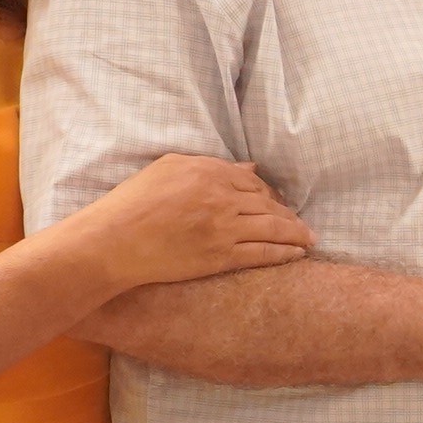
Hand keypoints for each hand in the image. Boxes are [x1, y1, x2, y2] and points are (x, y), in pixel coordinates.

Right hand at [72, 154, 314, 291]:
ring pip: (272, 228)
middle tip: (301, 223)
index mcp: (207, 171)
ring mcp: (223, 228)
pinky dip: (284, 253)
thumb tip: (249, 168)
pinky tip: (297, 254)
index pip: (251, 180)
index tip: (277, 201)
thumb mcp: (167, 170)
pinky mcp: (220, 256)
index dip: (269, 192)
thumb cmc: (130, 204)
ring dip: (296, 234)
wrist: (112, 242)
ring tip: (309, 239)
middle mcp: (220, 196)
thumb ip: (209, 166)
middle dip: (288, 214)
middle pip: (267, 203)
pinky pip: (262, 253)